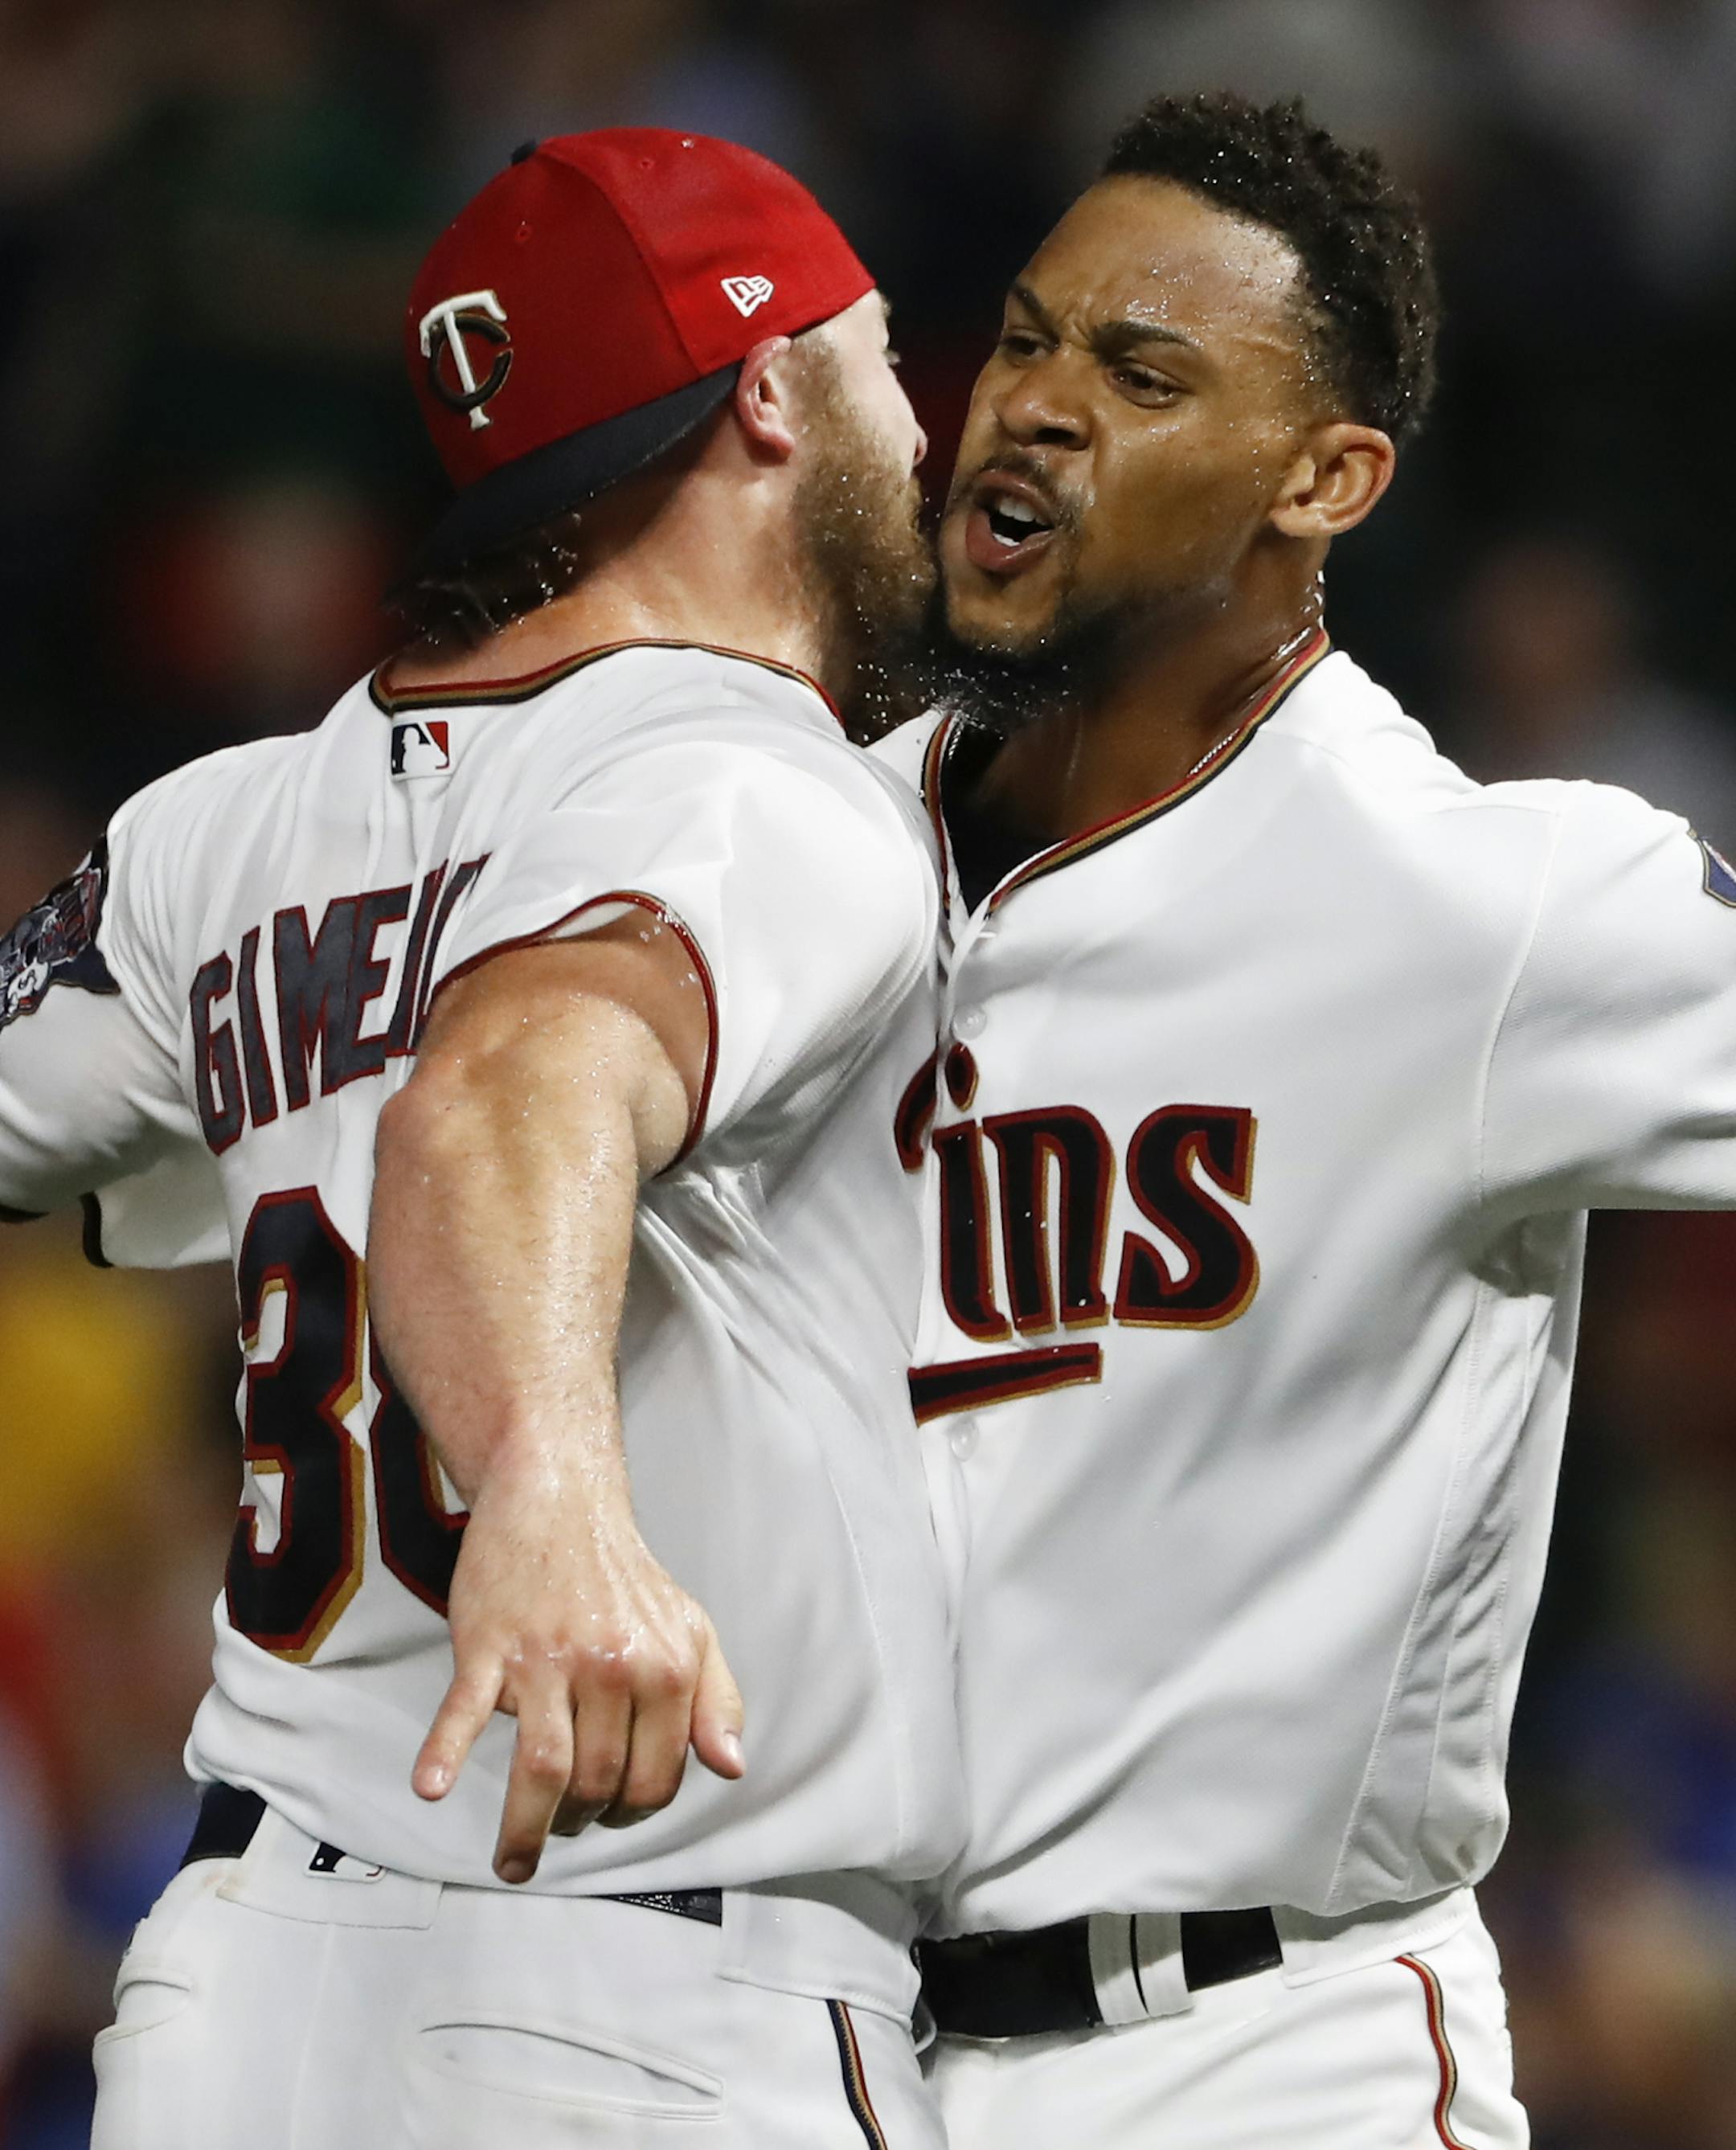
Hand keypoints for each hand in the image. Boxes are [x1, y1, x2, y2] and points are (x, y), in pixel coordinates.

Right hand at [409, 1462, 745, 1884]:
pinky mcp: (490, 1646)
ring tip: (514, 1860)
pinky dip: (445, 1752)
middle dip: (581, 1821)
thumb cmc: (622, 1577)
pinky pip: (466, 1709)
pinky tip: (433, 1787)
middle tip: (564, 1826)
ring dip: (527, 1829)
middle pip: (598, 1784)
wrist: (558, 1500)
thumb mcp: (689, 1630)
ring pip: (544, 1768)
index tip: (611, 1814)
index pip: (655, 1779)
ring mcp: (547, 1658)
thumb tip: (730, 1768)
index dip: (634, 1810)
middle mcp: (611, 1665)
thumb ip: (715, 1701)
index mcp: (665, 1667)